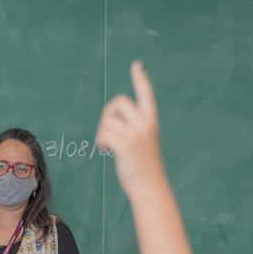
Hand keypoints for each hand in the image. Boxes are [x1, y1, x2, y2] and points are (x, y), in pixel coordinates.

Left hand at [95, 61, 164, 196]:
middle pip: (119, 102)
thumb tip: (110, 120)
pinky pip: (104, 134)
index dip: (141, 79)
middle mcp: (146, 125)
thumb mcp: (142, 143)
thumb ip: (131, 129)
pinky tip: (104, 150)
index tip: (137, 65)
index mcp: (151, 122)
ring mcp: (137, 135)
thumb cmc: (144, 168)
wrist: (150, 188)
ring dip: (102, 132)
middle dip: (107, 114)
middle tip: (106, 131)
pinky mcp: (127, 146)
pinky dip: (100, 141)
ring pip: (108, 120)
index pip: (146, 95)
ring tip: (107, 146)